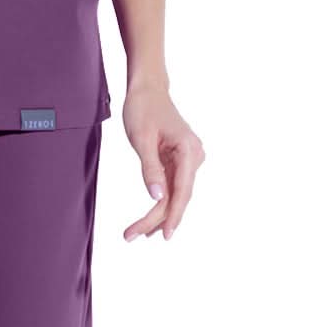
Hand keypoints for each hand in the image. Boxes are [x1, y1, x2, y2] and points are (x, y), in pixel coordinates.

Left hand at [121, 84, 204, 241]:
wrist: (148, 89)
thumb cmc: (143, 109)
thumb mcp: (141, 139)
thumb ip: (150, 169)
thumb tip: (156, 198)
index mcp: (188, 150)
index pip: (182, 190)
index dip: (173, 215)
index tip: (165, 235)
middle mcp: (194, 156)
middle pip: (177, 196)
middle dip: (156, 219)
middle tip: (131, 236)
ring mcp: (188, 159)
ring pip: (175, 194)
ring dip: (157, 214)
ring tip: (136, 234)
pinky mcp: (180, 161)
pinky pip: (172, 186)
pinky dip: (160, 202)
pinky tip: (150, 220)